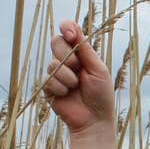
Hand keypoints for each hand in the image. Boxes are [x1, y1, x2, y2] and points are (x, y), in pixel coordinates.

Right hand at [44, 20, 115, 142]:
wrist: (94, 120)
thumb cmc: (101, 95)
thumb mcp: (98, 69)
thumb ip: (85, 49)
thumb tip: (74, 28)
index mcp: (80, 53)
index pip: (68, 31)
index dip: (66, 28)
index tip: (70, 35)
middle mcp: (67, 60)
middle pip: (56, 42)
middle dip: (67, 56)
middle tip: (78, 69)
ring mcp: (56, 73)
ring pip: (52, 64)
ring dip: (67, 77)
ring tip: (76, 87)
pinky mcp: (48, 87)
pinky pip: (48, 80)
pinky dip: (61, 88)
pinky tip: (67, 95)